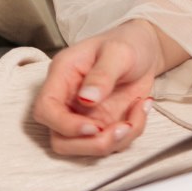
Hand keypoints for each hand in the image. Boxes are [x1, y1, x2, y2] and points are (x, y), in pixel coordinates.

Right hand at [32, 20, 159, 156]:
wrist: (146, 49)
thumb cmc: (127, 42)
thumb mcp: (118, 52)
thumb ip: (102, 74)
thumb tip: (86, 99)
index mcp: (62, 76)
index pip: (45, 110)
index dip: (64, 125)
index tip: (94, 126)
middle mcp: (68, 100)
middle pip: (60, 140)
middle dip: (92, 143)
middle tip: (122, 127)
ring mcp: (85, 116)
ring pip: (85, 148)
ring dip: (115, 141)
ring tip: (139, 112)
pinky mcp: (103, 125)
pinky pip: (111, 144)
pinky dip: (131, 133)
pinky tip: (142, 107)